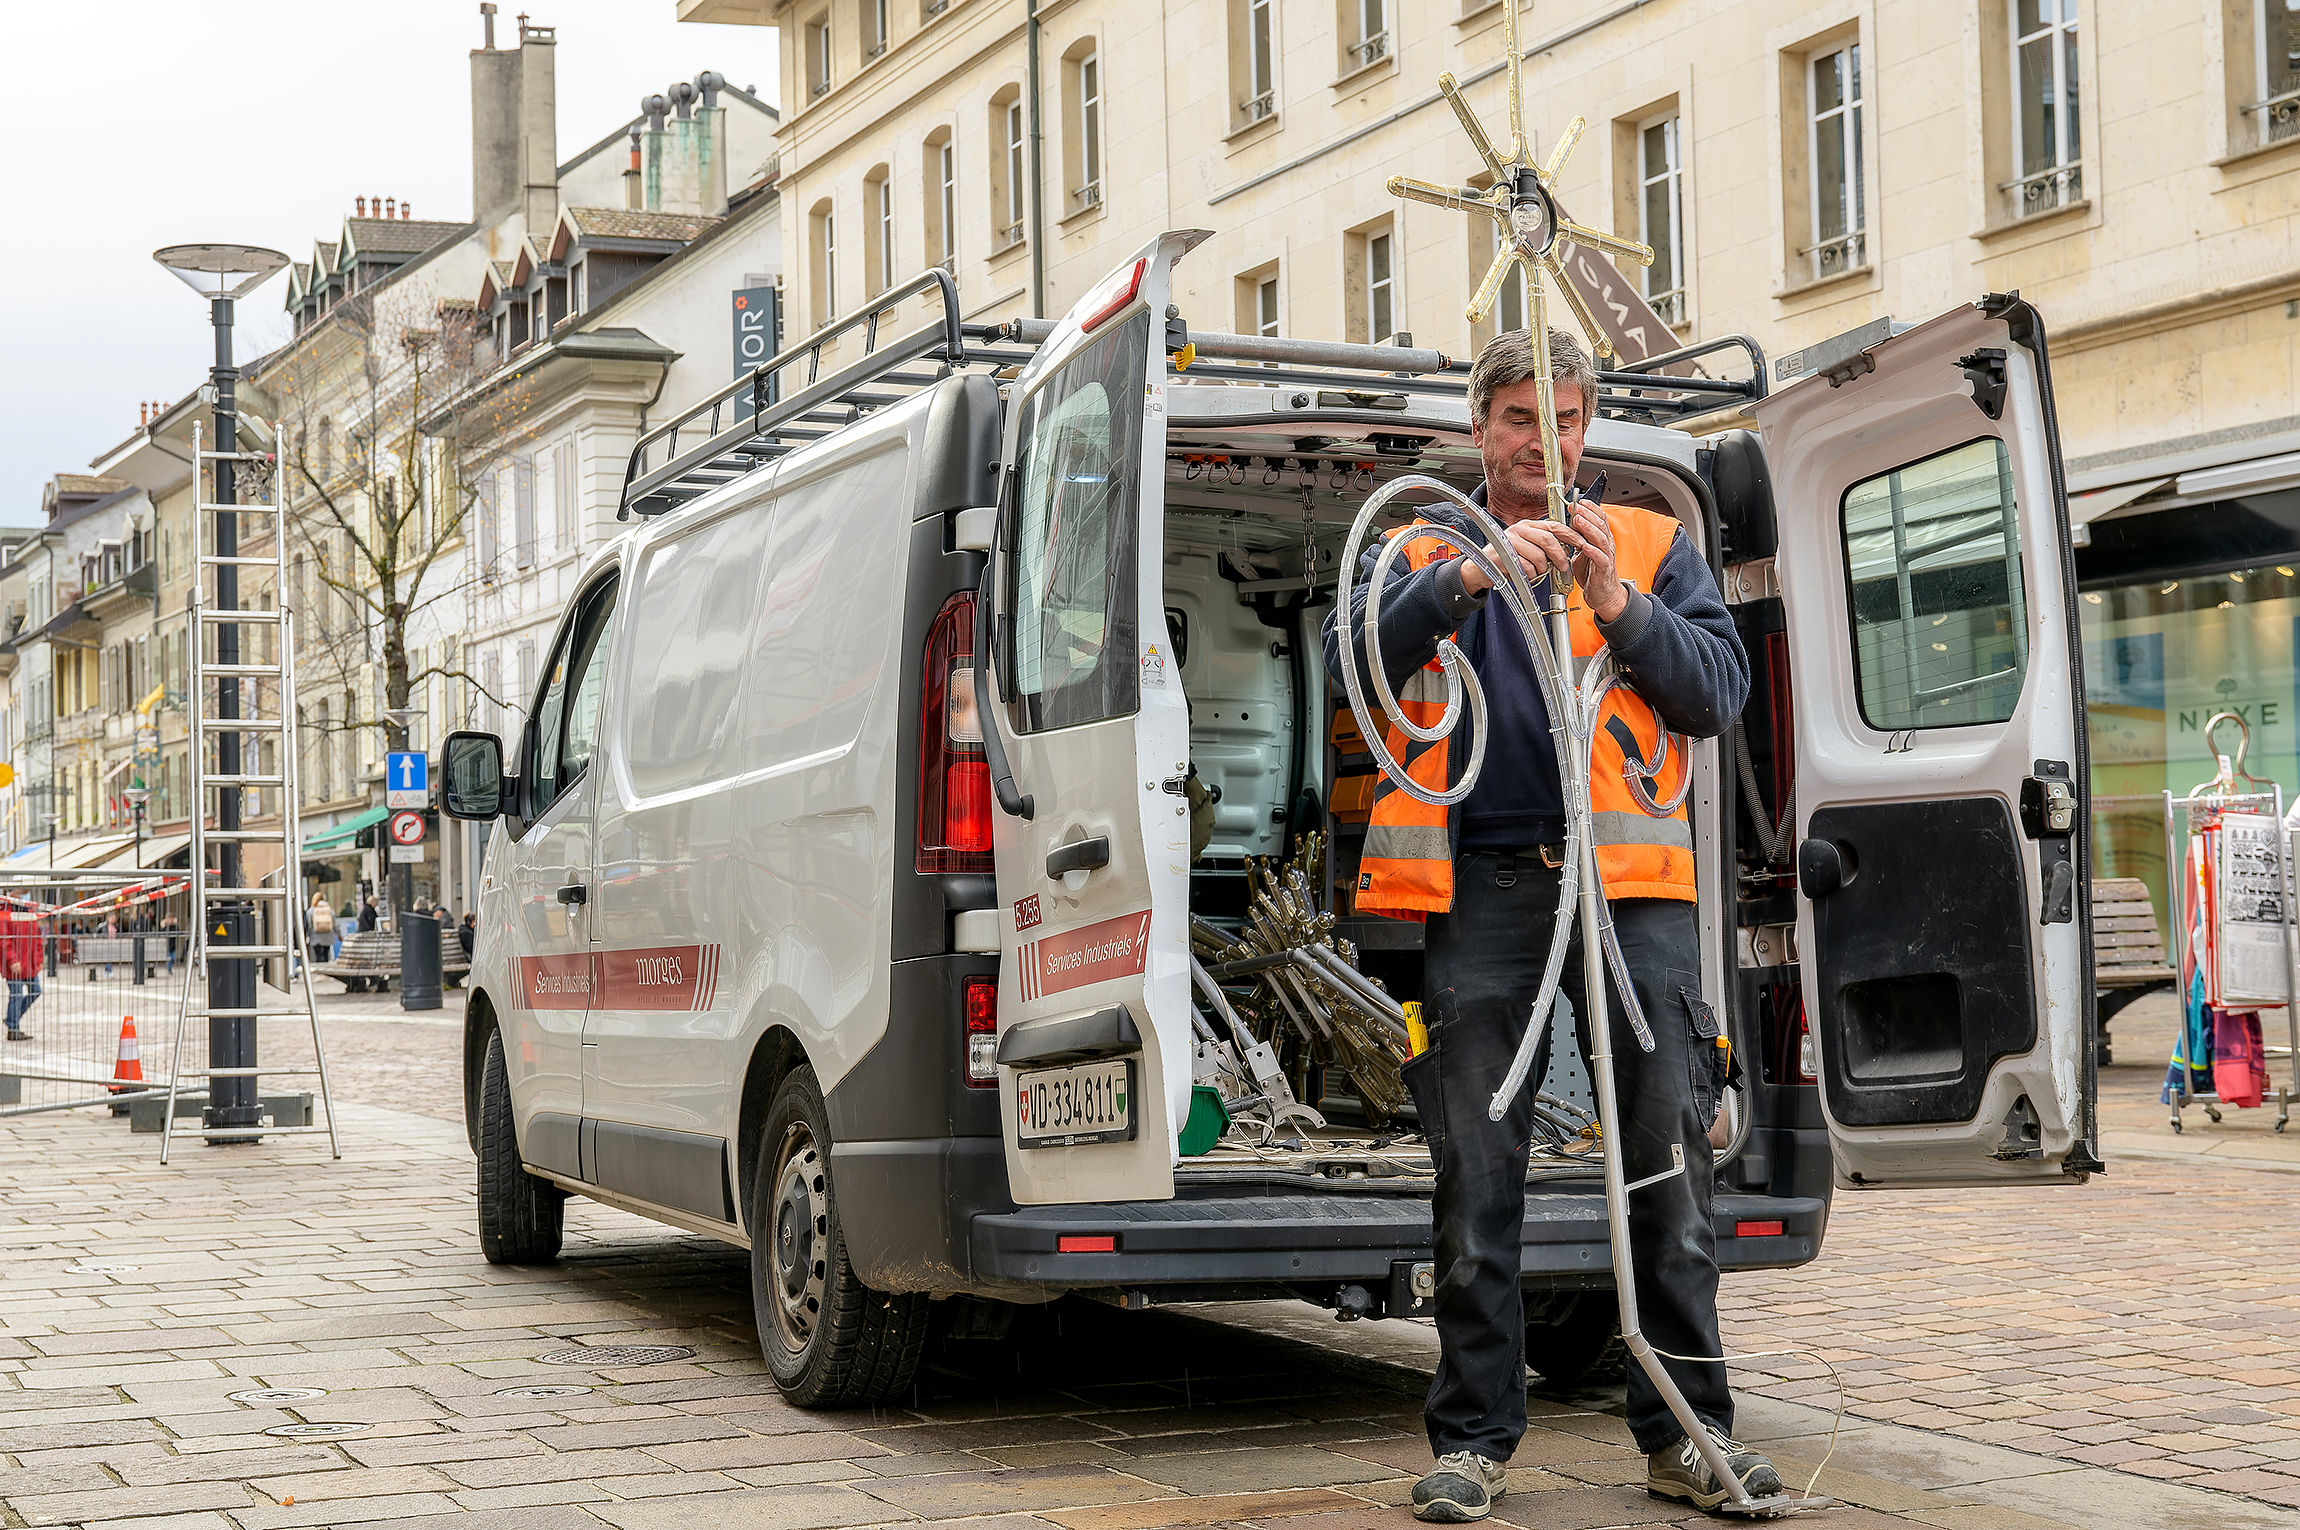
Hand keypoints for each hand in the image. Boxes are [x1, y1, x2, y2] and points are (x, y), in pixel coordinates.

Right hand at [1457, 506, 1627, 621]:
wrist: (1481, 567)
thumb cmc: (1507, 558)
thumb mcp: (1526, 546)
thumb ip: (1543, 543)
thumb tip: (1568, 548)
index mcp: (1528, 525)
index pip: (1554, 526)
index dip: (1571, 535)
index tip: (1582, 543)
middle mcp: (1519, 529)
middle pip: (1548, 539)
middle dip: (1559, 555)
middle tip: (1564, 567)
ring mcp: (1510, 541)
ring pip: (1538, 556)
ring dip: (1542, 569)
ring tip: (1537, 572)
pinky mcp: (1503, 554)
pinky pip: (1526, 567)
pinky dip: (1530, 575)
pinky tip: (1525, 575)